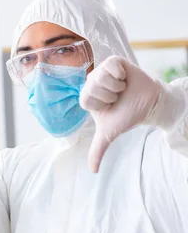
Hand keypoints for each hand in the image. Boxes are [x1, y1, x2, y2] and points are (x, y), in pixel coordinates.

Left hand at [80, 56, 161, 172]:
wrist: (147, 104)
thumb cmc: (126, 116)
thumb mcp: (109, 134)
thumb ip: (98, 150)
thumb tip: (93, 171)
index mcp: (87, 98)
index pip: (85, 99)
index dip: (101, 104)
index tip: (110, 107)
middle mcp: (91, 83)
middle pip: (92, 86)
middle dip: (109, 95)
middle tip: (117, 97)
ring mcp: (102, 71)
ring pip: (102, 76)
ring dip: (116, 86)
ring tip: (122, 89)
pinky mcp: (114, 61)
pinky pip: (111, 65)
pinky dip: (121, 74)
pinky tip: (125, 79)